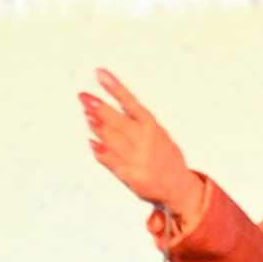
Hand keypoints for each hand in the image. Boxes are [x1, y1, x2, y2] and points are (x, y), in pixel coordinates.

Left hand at [81, 69, 204, 222]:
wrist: (179, 188)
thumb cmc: (162, 156)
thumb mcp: (156, 133)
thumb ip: (133, 122)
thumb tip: (99, 112)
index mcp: (153, 127)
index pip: (131, 103)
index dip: (115, 88)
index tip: (100, 73)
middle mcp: (148, 141)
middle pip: (120, 121)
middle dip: (100, 108)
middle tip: (83, 96)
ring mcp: (141, 159)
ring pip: (115, 140)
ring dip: (99, 127)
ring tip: (86, 113)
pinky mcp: (134, 177)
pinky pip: (114, 163)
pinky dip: (102, 153)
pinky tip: (92, 143)